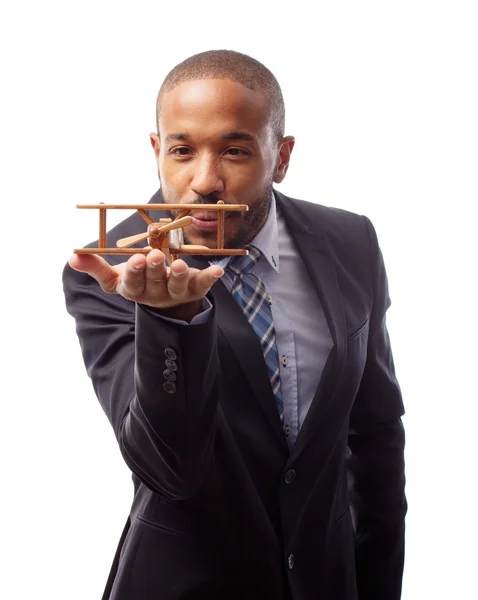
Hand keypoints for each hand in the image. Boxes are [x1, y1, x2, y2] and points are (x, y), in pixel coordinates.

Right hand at [69, 249, 223, 318]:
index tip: (136, 259)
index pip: (132, 283)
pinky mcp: (194, 290)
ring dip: (179, 275)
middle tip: (154, 255)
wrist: (165, 301)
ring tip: (180, 265)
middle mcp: (155, 294)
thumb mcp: (115, 277)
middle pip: (154, 281)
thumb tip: (73, 257)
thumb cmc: (137, 281)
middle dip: (154, 269)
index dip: (134, 272)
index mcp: (134, 289)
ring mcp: (175, 294)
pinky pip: (202, 285)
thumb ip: (96, 267)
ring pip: (177, 286)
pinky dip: (210, 278)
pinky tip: (218, 270)